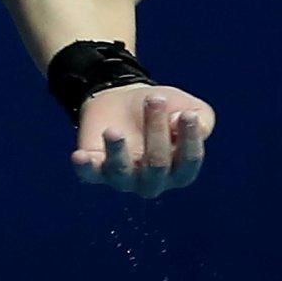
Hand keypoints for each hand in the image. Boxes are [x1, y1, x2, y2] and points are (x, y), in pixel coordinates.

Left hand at [72, 83, 217, 198]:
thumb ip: (201, 120)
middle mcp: (152, 182)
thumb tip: (179, 124)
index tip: (185, 114)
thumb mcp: (189, 108)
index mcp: (179, 170)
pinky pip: (89, 174)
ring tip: (114, 131)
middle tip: (153, 100)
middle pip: (156, 165)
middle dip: (155, 130)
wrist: (124, 98)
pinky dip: (85, 167)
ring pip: (122, 173)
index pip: (188, 163)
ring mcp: (123, 178)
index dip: (189, 141)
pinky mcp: (95, 169)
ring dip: (118, 151)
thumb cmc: (164, 109)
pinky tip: (80, 156)